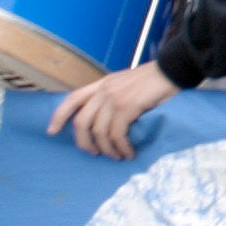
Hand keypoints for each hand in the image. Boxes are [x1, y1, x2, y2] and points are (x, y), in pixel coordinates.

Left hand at [48, 60, 179, 159]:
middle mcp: (104, 90)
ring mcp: (115, 98)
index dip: (59, 116)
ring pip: (99, 131)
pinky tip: (128, 152)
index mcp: (102, 84)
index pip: (72, 99)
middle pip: (81, 122)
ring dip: (107, 149)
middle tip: (93, 153)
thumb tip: (105, 119)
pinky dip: (122, 147)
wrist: (173, 69)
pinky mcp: (128, 107)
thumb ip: (112, 95)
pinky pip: (117, 134)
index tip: (52, 131)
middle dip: (84, 142)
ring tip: (117, 155)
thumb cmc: (154, 79)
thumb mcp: (126, 83)